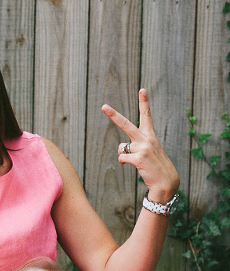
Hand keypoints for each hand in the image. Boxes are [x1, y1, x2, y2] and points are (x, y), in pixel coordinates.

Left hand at [102, 88, 179, 202]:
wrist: (167, 182)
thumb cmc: (154, 166)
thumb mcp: (146, 152)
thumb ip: (133, 146)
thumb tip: (120, 148)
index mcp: (150, 135)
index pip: (147, 116)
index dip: (144, 102)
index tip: (142, 89)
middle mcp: (147, 138)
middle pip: (126, 124)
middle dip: (113, 115)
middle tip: (103, 106)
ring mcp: (143, 148)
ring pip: (121, 147)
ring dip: (125, 155)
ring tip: (140, 161)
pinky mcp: (138, 158)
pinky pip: (122, 158)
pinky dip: (124, 162)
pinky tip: (136, 166)